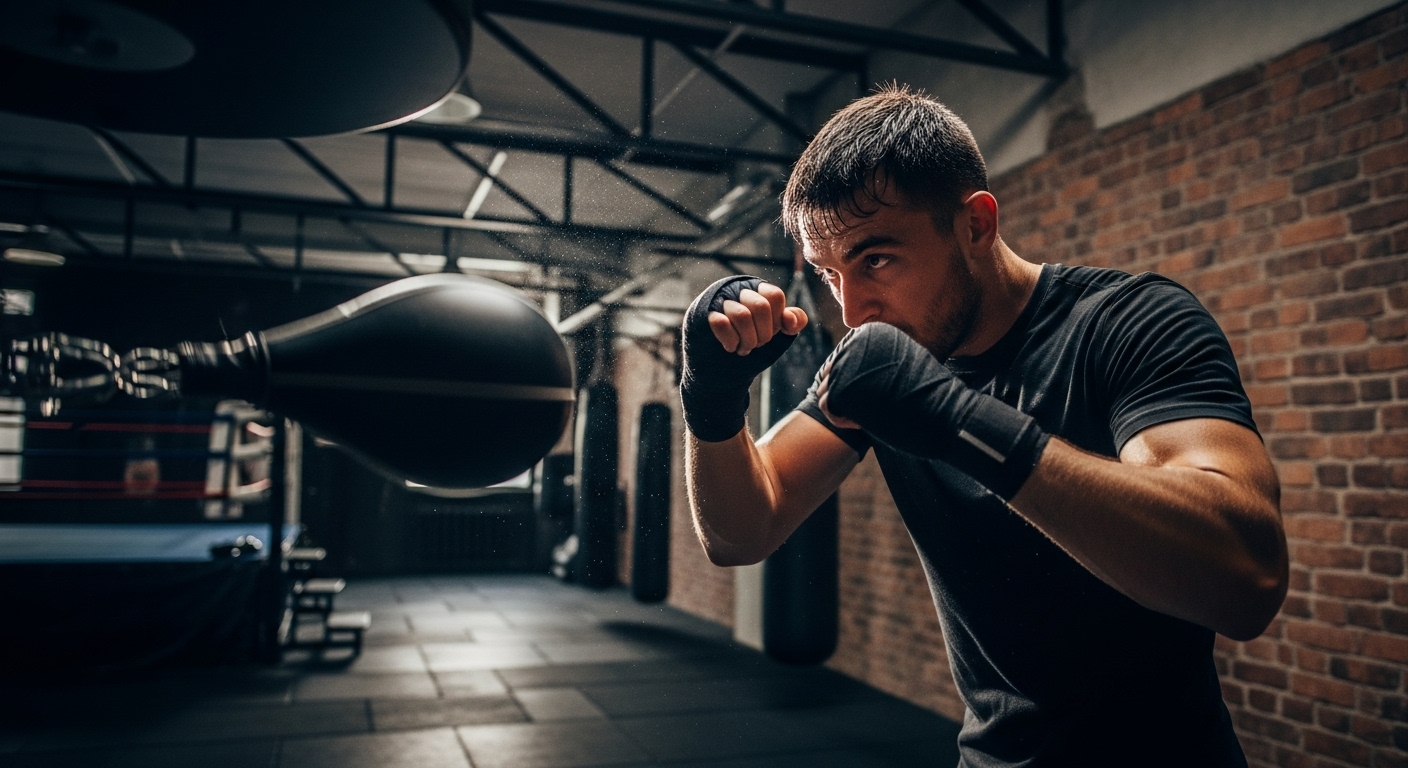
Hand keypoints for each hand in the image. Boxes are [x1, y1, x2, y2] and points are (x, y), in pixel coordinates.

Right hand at [680, 275, 807, 441]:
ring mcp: (718, 302)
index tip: (770, 334)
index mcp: (757, 291)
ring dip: (747, 341)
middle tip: (756, 346)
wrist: (723, 373)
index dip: (776, 320)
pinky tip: (729, 347)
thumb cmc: (751, 348)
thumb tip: (790, 318)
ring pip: (741, 315)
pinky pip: (721, 323)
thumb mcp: (778, 335)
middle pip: (760, 306)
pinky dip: (731, 342)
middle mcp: (737, 290)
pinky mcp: (702, 316)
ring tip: (743, 349)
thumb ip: (792, 322)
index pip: (774, 295)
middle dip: (763, 334)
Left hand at [823, 322, 1048, 499]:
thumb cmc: (930, 395)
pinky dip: (842, 419)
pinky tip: (865, 422)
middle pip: (832, 372)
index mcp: (872, 331)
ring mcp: (847, 362)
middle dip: (848, 395)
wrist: (948, 413)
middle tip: (876, 407)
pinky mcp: (842, 386)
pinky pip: (826, 406)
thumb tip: (854, 368)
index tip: (884, 394)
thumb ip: (878, 359)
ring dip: (846, 408)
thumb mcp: (904, 364)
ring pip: (827, 388)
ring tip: (874, 414)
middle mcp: (856, 340)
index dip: (860, 383)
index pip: (846, 359)